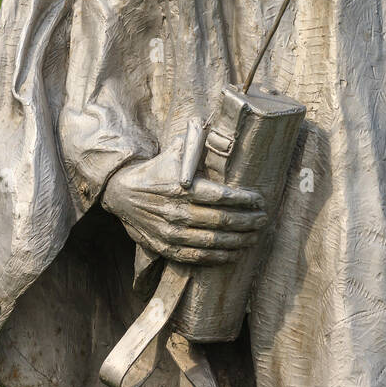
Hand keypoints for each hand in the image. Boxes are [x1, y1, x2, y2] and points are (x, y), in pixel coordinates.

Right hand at [102, 140, 266, 266]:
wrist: (122, 194)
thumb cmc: (157, 171)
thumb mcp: (175, 152)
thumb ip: (198, 144)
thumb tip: (219, 128)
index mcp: (183, 187)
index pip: (222, 196)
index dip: (245, 200)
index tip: (260, 200)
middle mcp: (178, 211)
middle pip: (222, 220)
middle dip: (248, 221)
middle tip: (263, 219)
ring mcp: (172, 233)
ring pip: (214, 241)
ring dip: (239, 240)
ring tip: (255, 237)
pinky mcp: (166, 248)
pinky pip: (198, 258)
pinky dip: (220, 257)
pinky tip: (235, 253)